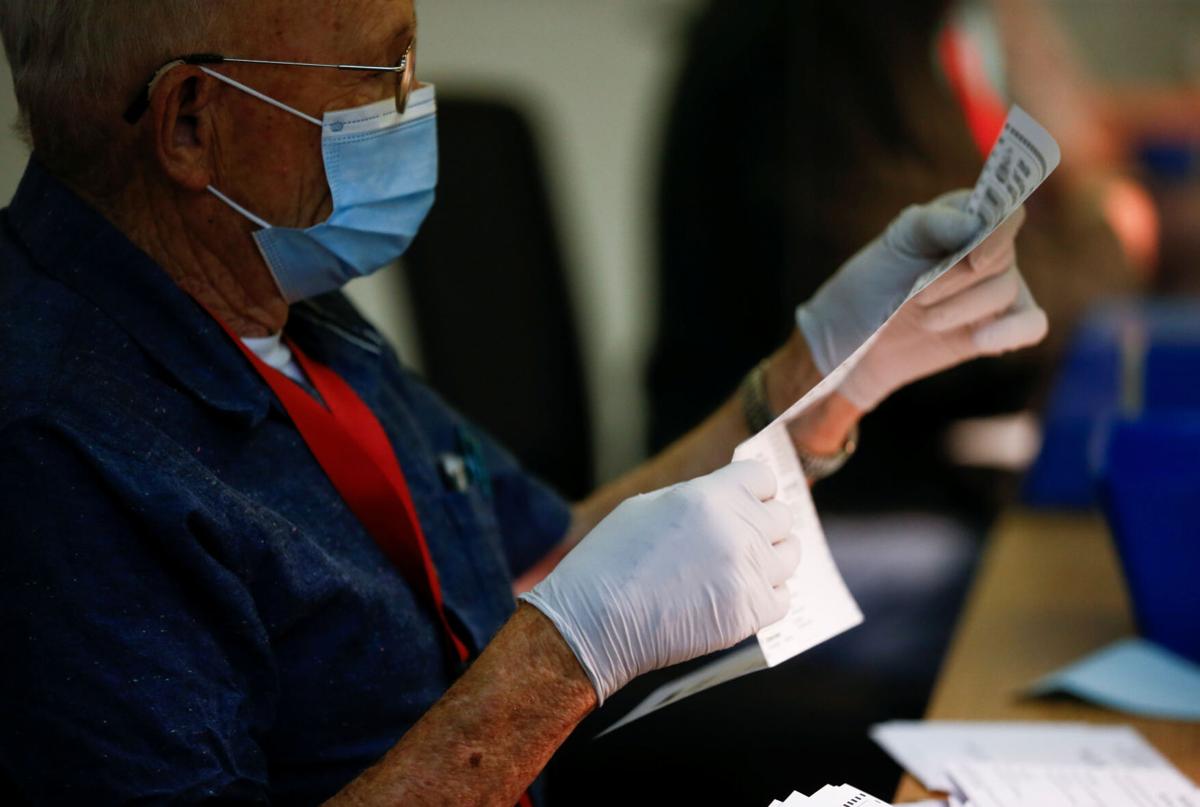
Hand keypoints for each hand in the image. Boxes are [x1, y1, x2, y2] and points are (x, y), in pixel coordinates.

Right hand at [519, 461, 797, 704]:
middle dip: (763, 524)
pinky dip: (767, 596)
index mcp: (710, 495)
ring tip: (739, 568)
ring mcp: (748, 573)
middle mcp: (737, 530)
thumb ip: (698, 497)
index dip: (754, 489)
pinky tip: (738, 595)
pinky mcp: (750, 613)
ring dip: (771, 559)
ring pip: (789, 556)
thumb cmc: (611, 560)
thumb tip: (728, 497)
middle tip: (739, 539)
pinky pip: (783, 597)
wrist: (595, 621)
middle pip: (782, 517)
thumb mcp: (648, 506)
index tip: (745, 502)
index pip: (764, 478)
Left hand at [837, 206, 1048, 411]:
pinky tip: (979, 341)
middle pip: (1004, 257)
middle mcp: (989, 249)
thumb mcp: (895, 244)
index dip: (997, 234)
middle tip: (918, 294)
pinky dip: (1011, 333)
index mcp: (967, 217)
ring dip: (962, 308)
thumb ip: (933, 224)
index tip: (974, 257)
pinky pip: (1031, 326)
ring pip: (1008, 292)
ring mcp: (995, 289)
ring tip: (924, 318)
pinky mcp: (996, 327)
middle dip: (958, 278)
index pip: (1007, 213)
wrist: (858, 337)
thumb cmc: (875, 281)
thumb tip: (974, 224)